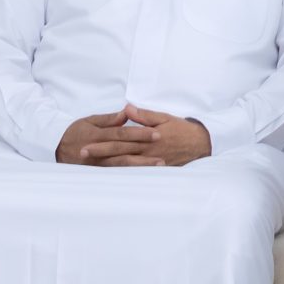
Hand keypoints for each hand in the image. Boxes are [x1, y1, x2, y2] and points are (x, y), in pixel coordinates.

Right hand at [57, 108, 162, 166]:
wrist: (55, 148)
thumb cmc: (75, 132)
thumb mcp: (90, 121)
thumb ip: (109, 119)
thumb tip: (127, 113)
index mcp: (97, 135)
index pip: (121, 134)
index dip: (139, 133)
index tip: (156, 133)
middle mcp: (97, 150)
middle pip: (124, 149)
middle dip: (144, 150)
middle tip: (163, 150)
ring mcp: (97, 163)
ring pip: (122, 164)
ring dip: (141, 165)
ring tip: (159, 164)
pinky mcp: (97, 171)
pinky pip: (116, 173)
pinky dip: (131, 173)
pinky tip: (145, 173)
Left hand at [96, 104, 211, 165]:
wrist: (201, 144)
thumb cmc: (182, 129)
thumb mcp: (164, 117)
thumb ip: (144, 115)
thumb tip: (128, 109)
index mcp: (147, 137)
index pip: (121, 140)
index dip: (102, 143)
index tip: (85, 144)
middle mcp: (147, 151)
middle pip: (119, 153)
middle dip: (99, 154)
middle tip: (81, 155)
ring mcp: (150, 162)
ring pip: (125, 164)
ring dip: (107, 165)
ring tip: (91, 166)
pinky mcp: (155, 169)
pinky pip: (136, 172)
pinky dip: (123, 174)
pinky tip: (112, 175)